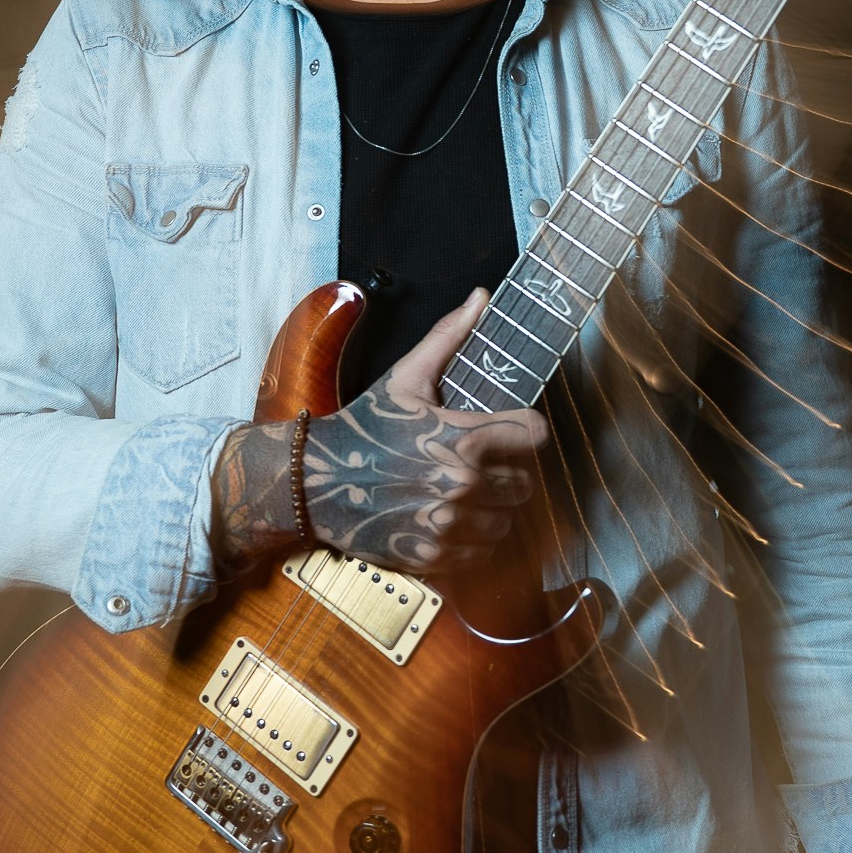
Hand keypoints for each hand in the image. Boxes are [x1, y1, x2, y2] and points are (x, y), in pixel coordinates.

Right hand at [212, 290, 549, 571]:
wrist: (316, 482)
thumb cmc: (366, 427)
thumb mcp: (405, 378)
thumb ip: (449, 336)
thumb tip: (482, 295)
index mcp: (464, 437)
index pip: (535, 437)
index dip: (524, 432)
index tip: (509, 433)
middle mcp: (463, 484)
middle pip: (526, 484)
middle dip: (507, 473)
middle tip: (479, 465)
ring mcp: (450, 524)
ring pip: (507, 522)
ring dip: (491, 510)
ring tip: (463, 494)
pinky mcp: (435, 557)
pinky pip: (482, 552)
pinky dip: (471, 540)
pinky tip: (449, 519)